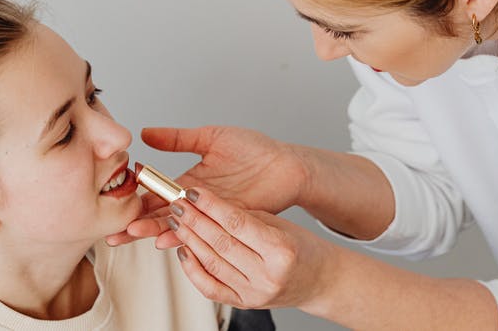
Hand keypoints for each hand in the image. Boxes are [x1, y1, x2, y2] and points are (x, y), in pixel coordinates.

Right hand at [105, 126, 308, 245]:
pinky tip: (165, 240)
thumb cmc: (253, 150)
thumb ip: (178, 139)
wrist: (285, 164)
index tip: (111, 204)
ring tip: (131, 233)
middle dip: (135, 224)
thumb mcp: (210, 138)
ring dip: (152, 231)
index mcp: (188, 183)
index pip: (154, 195)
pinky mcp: (226, 223)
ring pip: (175, 226)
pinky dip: (182, 237)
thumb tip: (145, 133)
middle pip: (158, 216)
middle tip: (112, 232)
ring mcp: (210, 215)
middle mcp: (196, 203)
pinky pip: (201, 232)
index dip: (133, 200)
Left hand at [166, 187, 337, 310]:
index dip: (211, 206)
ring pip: (211, 265)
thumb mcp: (280, 225)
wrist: (320, 281)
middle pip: (220, 244)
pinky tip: (184, 250)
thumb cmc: (303, 249)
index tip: (194, 193)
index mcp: (282, 251)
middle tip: (177, 204)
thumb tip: (208, 206)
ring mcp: (255, 294)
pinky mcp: (244, 304)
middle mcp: (268, 276)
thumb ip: (246, 218)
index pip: (237, 224)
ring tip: (177, 223)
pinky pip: (210, 288)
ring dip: (189, 240)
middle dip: (194, 221)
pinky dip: (192, 269)